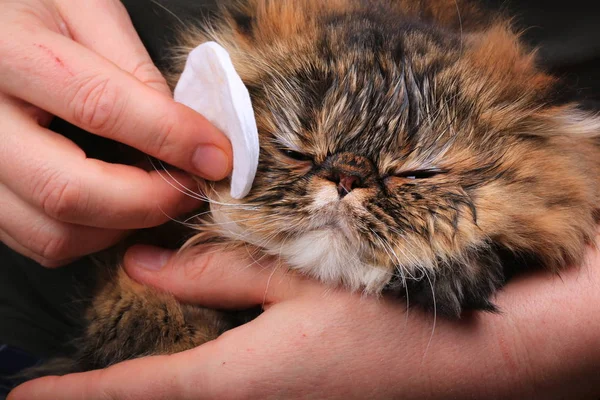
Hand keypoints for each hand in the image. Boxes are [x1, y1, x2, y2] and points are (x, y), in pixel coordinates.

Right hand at [0, 0, 231, 265]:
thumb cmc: (33, 9)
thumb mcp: (83, 8)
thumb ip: (132, 66)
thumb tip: (183, 130)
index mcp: (8, 53)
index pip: (99, 106)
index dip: (170, 136)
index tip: (216, 155)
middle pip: (68, 190)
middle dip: (149, 201)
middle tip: (190, 188)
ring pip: (53, 232)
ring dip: (123, 226)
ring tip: (156, 195)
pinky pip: (40, 242)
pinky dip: (92, 236)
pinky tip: (117, 206)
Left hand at [9, 236, 599, 398]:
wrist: (467, 355)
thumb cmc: (382, 308)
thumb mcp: (293, 275)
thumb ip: (212, 271)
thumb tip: (143, 262)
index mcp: (237, 379)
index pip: (133, 393)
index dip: (71, 398)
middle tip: (61, 390)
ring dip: (152, 396)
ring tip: (114, 385)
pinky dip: (194, 392)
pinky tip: (192, 377)